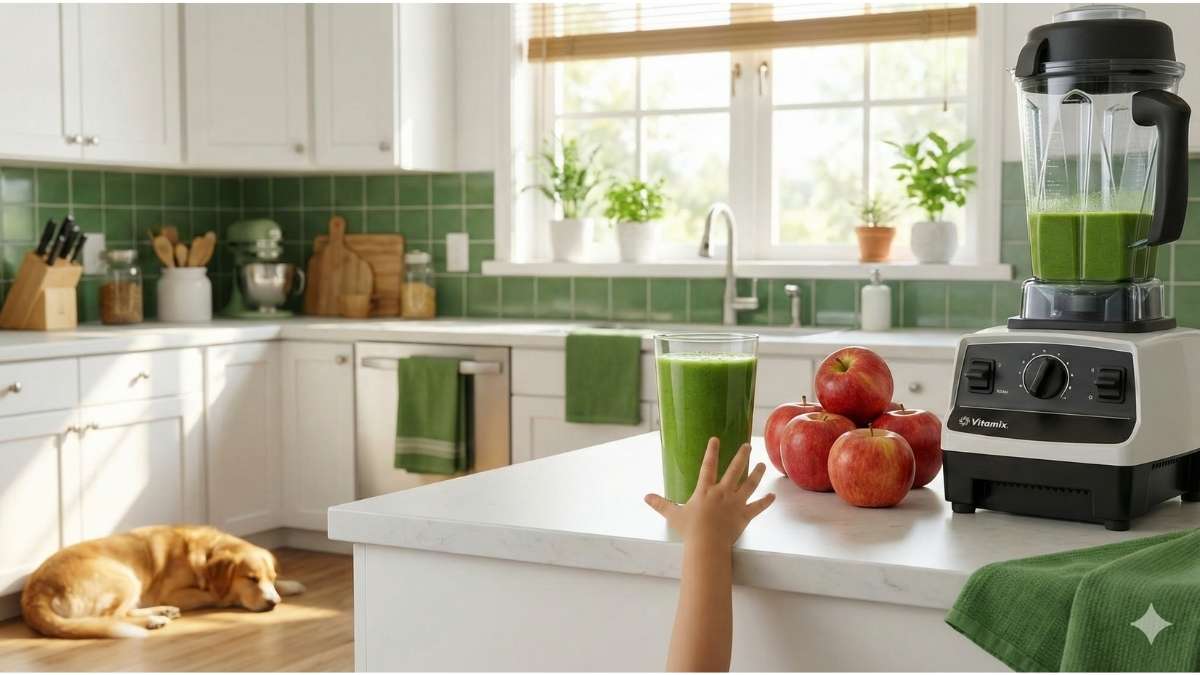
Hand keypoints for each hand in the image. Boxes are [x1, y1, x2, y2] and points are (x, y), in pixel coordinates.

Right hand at [645, 438, 774, 548]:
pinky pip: (758, 507)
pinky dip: (766, 502)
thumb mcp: (673, 515)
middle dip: (741, 456)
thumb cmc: (690, 529)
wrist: (707, 544)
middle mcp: (722, 492)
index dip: (712, 452)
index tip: (716, 439)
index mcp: (705, 490)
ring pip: (749, 484)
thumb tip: (646, 497)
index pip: (708, 466)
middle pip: (734, 470)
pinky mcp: (744, 516)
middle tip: (748, 445)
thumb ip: (661, 504)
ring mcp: (735, 503)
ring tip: (762, 464)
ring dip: (756, 473)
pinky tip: (773, 496)